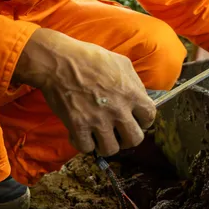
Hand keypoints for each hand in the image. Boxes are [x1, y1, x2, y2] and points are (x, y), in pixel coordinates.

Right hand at [13, 28, 155, 157]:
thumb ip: (134, 82)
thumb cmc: (90, 58)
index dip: (144, 121)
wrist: (59, 61)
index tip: (137, 121)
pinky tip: (83, 134)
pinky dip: (85, 144)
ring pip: (111, 149)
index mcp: (131, 93)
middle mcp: (118, 110)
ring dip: (107, 144)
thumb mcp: (121, 63)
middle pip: (134, 139)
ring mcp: (98, 120)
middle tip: (120, 133)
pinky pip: (86, 148)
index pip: (150, 116)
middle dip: (128, 138)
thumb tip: (140, 96)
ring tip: (101, 136)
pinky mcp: (78, 126)